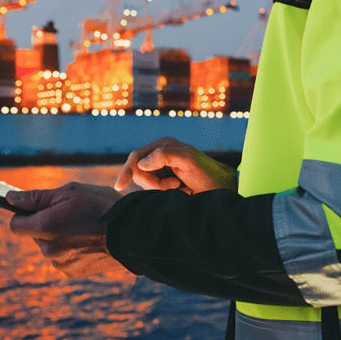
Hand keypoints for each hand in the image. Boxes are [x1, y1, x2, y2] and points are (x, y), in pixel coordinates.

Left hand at [7, 182, 124, 277]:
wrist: (131, 231)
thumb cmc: (100, 206)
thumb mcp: (69, 192)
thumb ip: (36, 197)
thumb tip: (10, 198)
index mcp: (44, 228)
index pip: (15, 224)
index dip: (25, 213)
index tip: (40, 207)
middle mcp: (48, 250)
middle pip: (35, 234)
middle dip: (47, 223)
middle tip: (72, 212)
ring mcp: (61, 264)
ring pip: (51, 246)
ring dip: (60, 236)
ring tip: (84, 225)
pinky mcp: (74, 272)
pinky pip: (64, 258)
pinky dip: (72, 248)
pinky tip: (89, 239)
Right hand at [115, 137, 236, 194]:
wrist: (220, 190)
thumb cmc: (207, 173)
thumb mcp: (188, 160)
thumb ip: (165, 156)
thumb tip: (141, 163)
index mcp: (164, 145)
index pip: (137, 156)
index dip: (127, 170)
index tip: (120, 186)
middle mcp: (160, 156)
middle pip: (138, 172)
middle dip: (153, 183)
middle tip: (175, 186)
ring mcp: (161, 171)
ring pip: (144, 184)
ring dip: (161, 189)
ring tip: (180, 188)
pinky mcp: (164, 184)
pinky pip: (152, 192)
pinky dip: (164, 194)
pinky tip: (179, 191)